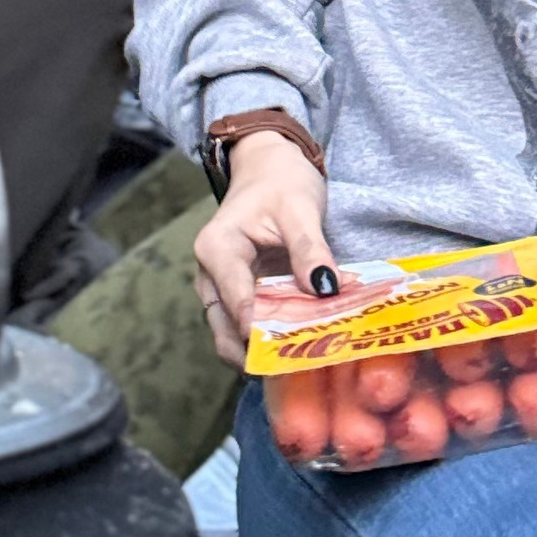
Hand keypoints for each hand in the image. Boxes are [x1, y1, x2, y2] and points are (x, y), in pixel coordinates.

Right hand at [192, 134, 334, 365]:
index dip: (258, 332)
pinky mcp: (240, 293)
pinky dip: (270, 337)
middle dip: (256, 353)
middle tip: (294, 371)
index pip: (235, 302)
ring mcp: (222, 288)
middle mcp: (211, 275)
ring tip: (301, 364)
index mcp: (217, 250)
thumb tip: (325, 289)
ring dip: (263, 350)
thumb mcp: (300, 209)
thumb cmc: (281, 181)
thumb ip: (310, 249)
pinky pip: (249, 324)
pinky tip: (300, 347)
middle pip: (225, 329)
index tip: (287, 354)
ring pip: (234, 333)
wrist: (269, 165)